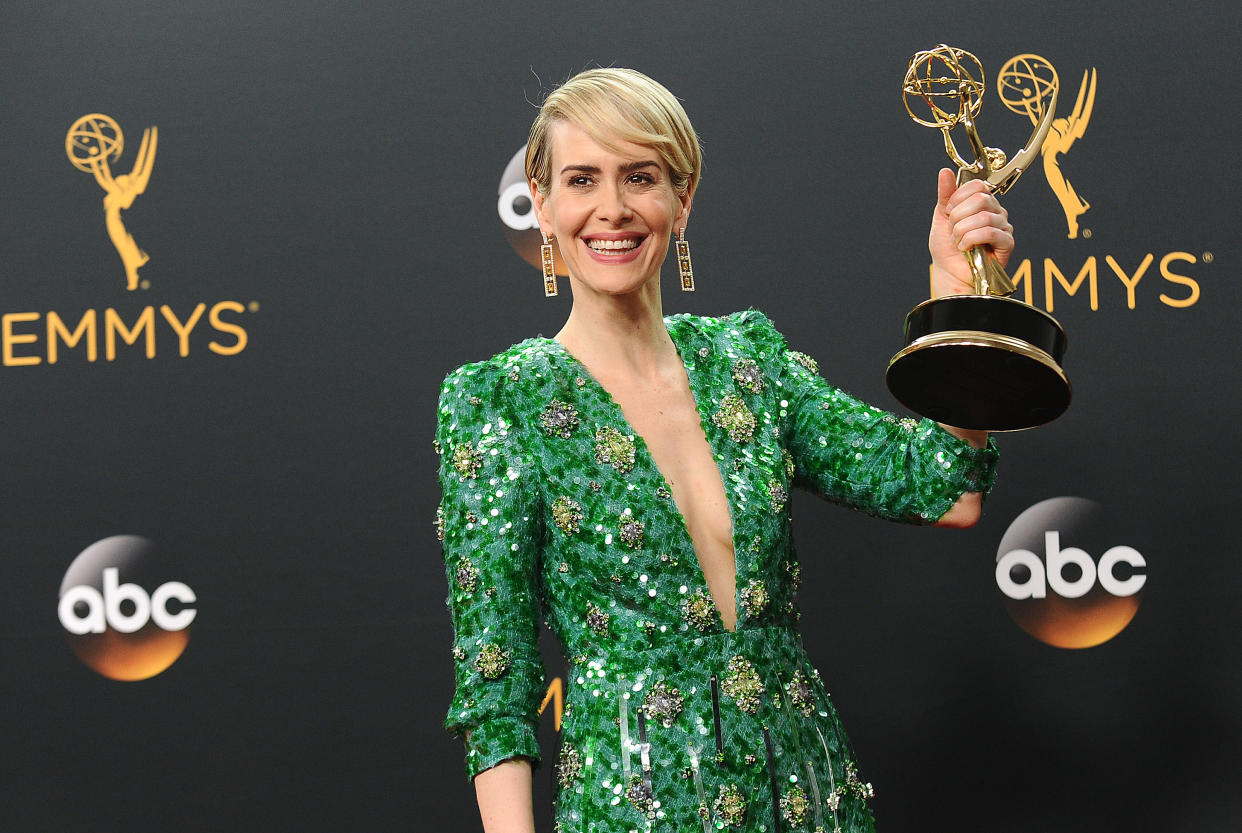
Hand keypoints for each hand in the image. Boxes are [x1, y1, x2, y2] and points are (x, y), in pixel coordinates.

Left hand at [928, 168, 1013, 297]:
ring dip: (962, 231)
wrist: (949, 273)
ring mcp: (1003, 227)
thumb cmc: (947, 249)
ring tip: (958, 242)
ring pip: (983, 217)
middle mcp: (995, 212)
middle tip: (953, 230)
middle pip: (981, 199)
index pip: (978, 185)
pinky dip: (971, 240)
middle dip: (958, 216)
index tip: (949, 212)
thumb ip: (945, 195)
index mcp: (982, 203)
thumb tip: (945, 172)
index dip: (959, 197)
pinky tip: (966, 248)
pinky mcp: (1007, 243)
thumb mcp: (942, 218)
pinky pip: (990, 232)